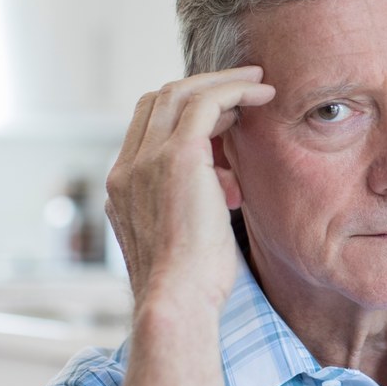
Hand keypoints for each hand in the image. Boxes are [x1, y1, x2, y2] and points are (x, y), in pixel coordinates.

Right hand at [106, 66, 274, 310]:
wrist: (177, 302)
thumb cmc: (191, 284)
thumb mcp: (183, 235)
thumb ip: (192, 202)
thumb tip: (222, 184)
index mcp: (123, 186)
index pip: (147, 125)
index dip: (185, 109)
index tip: (224, 113)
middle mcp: (127, 167)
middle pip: (159, 100)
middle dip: (204, 86)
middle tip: (245, 83)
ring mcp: (148, 160)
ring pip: (181, 93)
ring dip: (224, 83)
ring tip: (259, 83)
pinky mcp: (179, 158)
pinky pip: (206, 104)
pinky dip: (235, 91)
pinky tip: (263, 93)